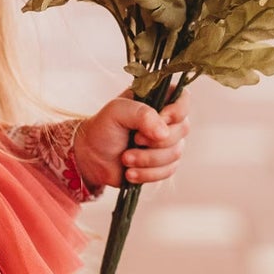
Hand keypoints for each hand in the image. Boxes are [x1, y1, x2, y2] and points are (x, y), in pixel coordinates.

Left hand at [73, 91, 190, 189]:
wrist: (90, 156)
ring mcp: (167, 143)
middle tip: (134, 140)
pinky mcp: (163, 164)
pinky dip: (147, 174)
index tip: (162, 118)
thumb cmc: (103, 128)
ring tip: (125, 159)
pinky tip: (129, 173)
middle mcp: (166, 121)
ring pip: (175, 153)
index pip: (183, 99)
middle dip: (156, 140)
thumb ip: (141, 115)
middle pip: (183, 129)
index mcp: (157, 100)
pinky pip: (168, 171)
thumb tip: (164, 133)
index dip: (177, 111)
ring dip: (147, 159)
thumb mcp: (117, 112)